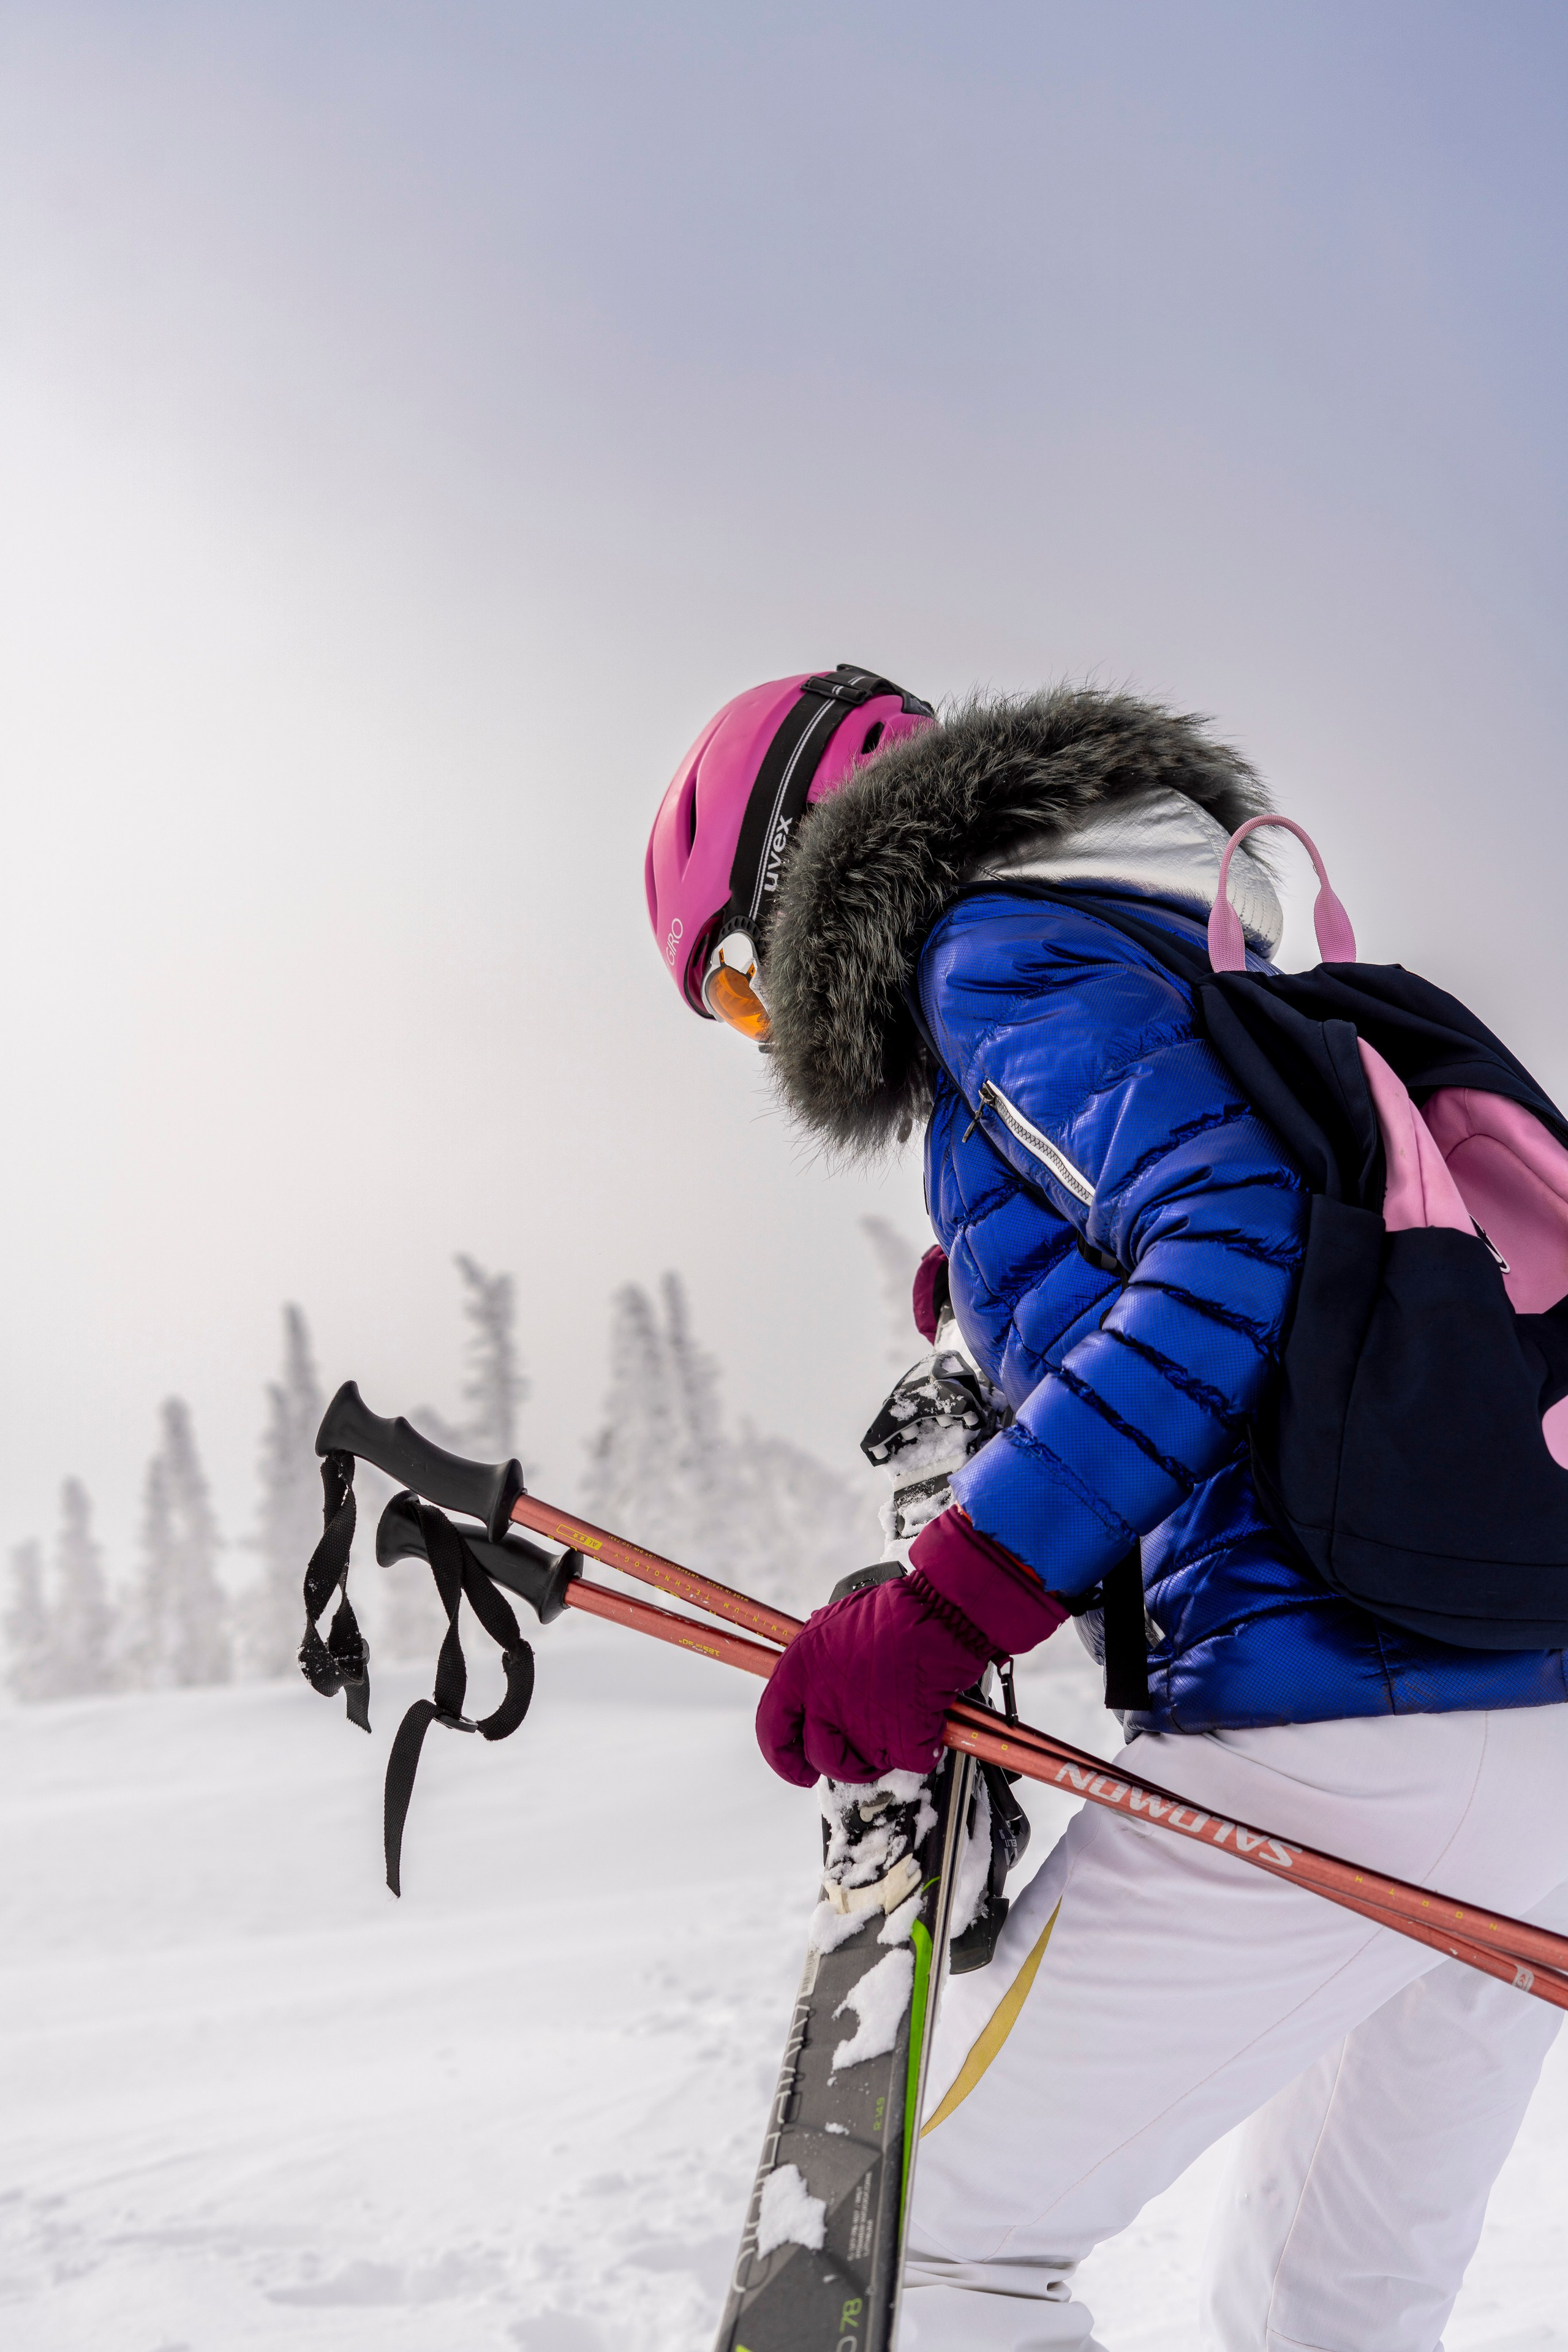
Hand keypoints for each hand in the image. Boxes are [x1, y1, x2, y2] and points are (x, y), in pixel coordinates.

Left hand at [754, 1507, 1068, 1788]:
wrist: (937, 1612)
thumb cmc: (893, 1613)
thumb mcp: (832, 1627)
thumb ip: (816, 1667)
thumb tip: (814, 1687)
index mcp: (800, 1671)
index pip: (772, 1730)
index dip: (784, 1757)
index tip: (798, 1768)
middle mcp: (824, 1701)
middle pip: (822, 1757)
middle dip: (844, 1760)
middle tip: (862, 1749)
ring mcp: (862, 1724)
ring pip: (867, 1765)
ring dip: (884, 1752)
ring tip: (899, 1721)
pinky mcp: (902, 1739)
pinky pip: (911, 1760)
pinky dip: (923, 1746)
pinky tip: (928, 1719)